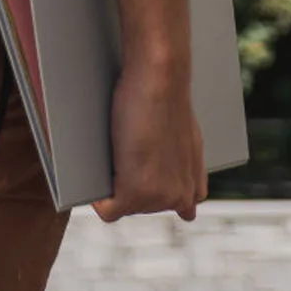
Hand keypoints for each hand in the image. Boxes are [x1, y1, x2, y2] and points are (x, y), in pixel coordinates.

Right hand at [93, 57, 206, 222]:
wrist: (159, 80)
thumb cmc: (167, 98)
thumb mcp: (186, 138)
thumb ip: (182, 165)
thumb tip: (169, 173)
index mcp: (193, 188)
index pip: (171, 208)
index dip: (150, 187)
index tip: (142, 168)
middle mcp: (180, 198)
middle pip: (140, 207)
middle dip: (129, 183)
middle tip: (128, 149)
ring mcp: (157, 198)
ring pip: (122, 205)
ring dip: (114, 183)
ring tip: (121, 148)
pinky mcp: (134, 192)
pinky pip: (107, 210)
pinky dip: (98, 198)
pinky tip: (99, 173)